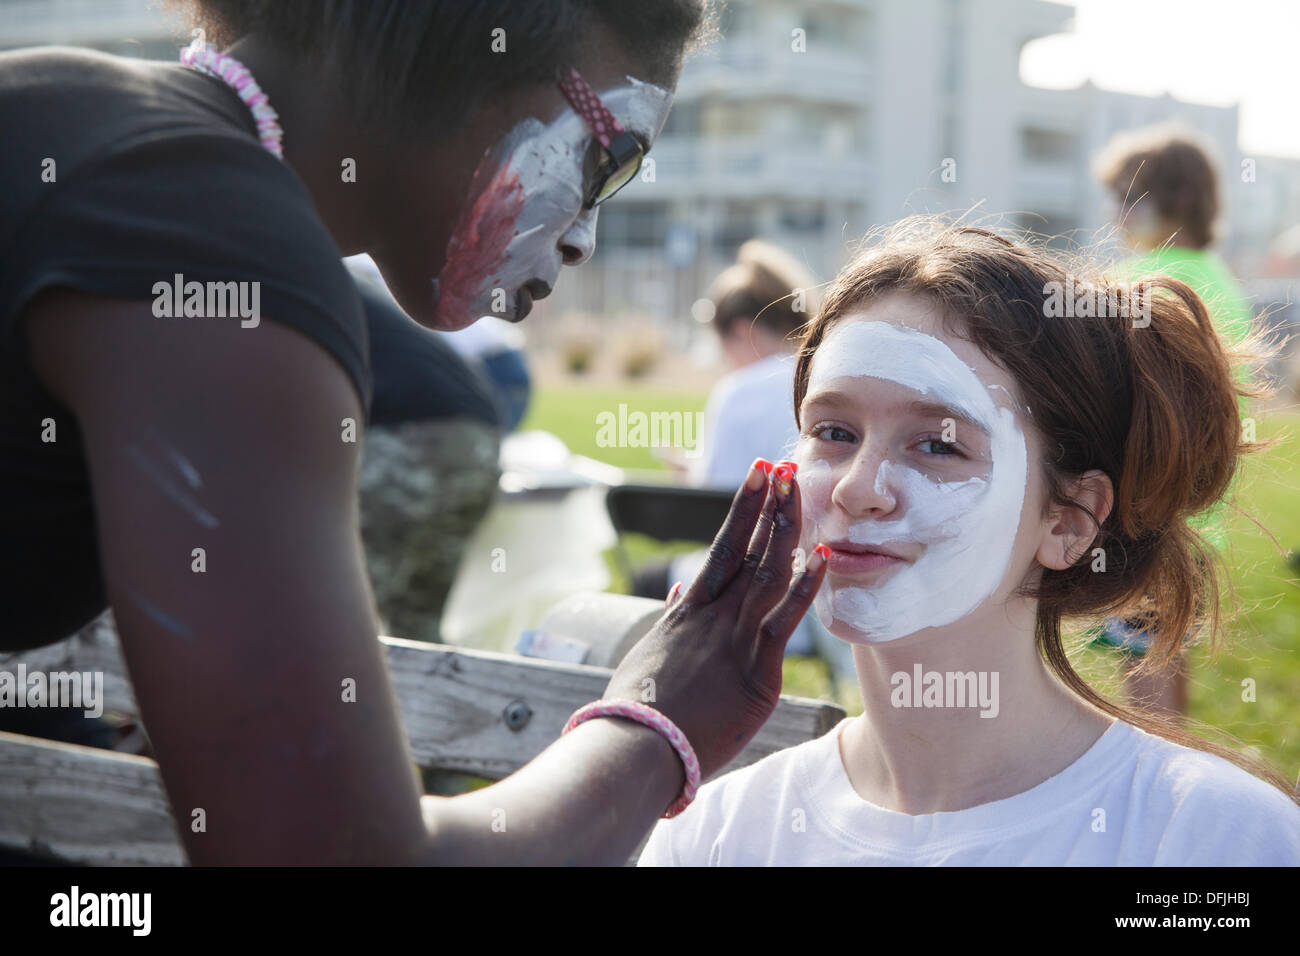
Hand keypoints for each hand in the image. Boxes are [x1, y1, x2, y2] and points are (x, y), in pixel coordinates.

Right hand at [603, 459, 826, 778]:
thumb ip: (671, 622)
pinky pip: (785, 619)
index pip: (722, 550)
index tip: (758, 478)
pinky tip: (824, 555)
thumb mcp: (649, 656)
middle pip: (745, 547)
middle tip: (781, 463)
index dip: (742, 511)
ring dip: (784, 525)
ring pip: (765, 570)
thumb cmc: (638, 712)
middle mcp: (712, 615)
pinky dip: (806, 586)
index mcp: (688, 613)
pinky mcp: (753, 669)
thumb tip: (678, 594)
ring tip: (796, 486)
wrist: (635, 747)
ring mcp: (733, 638)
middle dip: (766, 503)